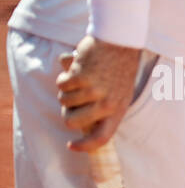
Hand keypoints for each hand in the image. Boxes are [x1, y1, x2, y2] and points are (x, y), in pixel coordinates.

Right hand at [56, 36, 141, 151]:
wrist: (119, 41)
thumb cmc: (117, 68)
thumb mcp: (119, 92)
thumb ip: (103, 108)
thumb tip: (77, 122)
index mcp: (118, 110)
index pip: (102, 137)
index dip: (85, 146)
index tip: (71, 146)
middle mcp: (107, 104)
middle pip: (73, 122)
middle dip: (66, 111)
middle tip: (72, 99)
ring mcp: (94, 91)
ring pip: (64, 101)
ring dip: (66, 89)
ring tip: (80, 77)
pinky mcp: (82, 78)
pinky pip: (61, 84)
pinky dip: (64, 76)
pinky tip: (76, 67)